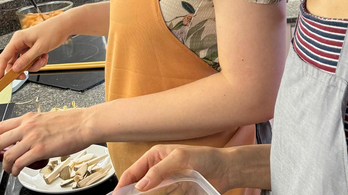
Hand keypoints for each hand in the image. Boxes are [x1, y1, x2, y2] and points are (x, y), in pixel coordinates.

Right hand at [0, 20, 68, 81]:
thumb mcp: (39, 48)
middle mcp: (20, 42)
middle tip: (25, 75)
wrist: (64, 26)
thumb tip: (15, 69)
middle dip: (21, 69)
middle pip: (13, 61)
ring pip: (23, 62)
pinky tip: (44, 56)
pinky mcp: (32, 48)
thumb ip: (26, 59)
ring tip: (42, 59)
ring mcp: (26, 45)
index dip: (0, 70)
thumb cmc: (52, 32)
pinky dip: (37, 61)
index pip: (4, 57)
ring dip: (33, 65)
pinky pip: (30, 59)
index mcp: (18, 39)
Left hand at [0, 109, 87, 175]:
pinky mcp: (40, 150)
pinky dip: (15, 170)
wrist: (85, 123)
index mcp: (29, 118)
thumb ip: (34, 126)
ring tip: (8, 170)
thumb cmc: (73, 121)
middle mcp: (28, 126)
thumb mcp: (47, 118)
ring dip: (5, 165)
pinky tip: (17, 171)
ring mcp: (33, 138)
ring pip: (7, 154)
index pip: (2, 126)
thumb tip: (28, 137)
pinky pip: (20, 162)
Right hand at [115, 145, 231, 193]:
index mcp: (155, 156)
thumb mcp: (180, 158)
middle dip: (129, 194)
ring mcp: (166, 182)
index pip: (133, 171)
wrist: (225, 170)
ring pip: (147, 194)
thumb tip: (141, 184)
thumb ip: (159, 170)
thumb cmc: (205, 157)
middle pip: (138, 184)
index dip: (123, 184)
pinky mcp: (174, 192)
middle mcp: (158, 169)